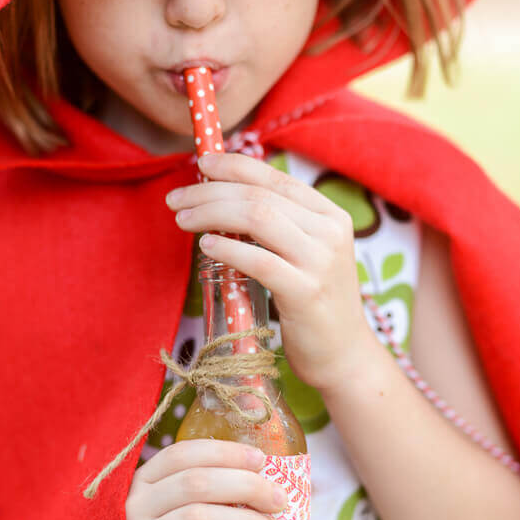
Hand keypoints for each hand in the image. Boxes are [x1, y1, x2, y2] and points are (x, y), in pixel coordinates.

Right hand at [125, 439, 286, 519]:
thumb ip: (202, 491)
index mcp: (144, 482)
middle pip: (196, 483)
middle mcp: (137, 508)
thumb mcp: (173, 508)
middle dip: (247, 486)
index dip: (225, 452)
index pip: (182, 454)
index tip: (261, 460)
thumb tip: (269, 480)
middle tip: (279, 500)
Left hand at [166, 151, 373, 390]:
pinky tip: (206, 247)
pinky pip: (258, 260)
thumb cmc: (314, 303)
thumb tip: (224, 197)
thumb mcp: (305, 255)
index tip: (200, 164)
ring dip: (211, 213)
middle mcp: (330, 231)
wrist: (343, 355)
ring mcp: (321, 261)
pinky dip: (227, 248)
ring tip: (183, 220)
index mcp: (330, 215)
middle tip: (176, 200)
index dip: (233, 166)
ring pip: (257, 218)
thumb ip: (278, 226)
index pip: (275, 177)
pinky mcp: (306, 292)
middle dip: (210, 191)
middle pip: (259, 195)